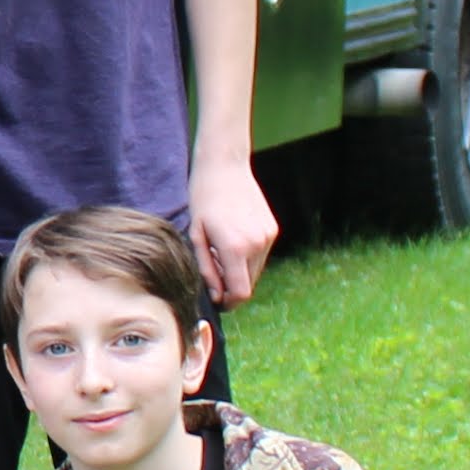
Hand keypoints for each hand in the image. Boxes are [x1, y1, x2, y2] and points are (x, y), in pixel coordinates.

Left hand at [185, 152, 278, 306]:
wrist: (225, 166)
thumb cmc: (203, 198)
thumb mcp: (196, 235)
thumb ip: (207, 268)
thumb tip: (216, 295)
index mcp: (235, 248)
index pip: (240, 292)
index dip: (229, 303)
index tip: (217, 301)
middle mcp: (256, 244)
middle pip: (249, 284)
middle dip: (231, 286)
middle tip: (213, 269)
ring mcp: (268, 236)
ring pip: (255, 270)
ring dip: (239, 270)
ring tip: (221, 249)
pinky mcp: (272, 229)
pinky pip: (261, 254)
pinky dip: (248, 255)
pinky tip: (233, 236)